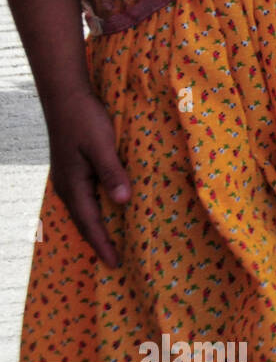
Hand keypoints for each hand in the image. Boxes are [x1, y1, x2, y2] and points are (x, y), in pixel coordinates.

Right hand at [45, 89, 130, 266]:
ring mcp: (68, 178)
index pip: (90, 224)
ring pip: (83, 211)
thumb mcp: (101, 145)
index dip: (103, 244)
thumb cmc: (85, 119)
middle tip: (115, 261)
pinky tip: (105, 209)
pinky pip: (84, 198)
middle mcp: (67, 187)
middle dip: (99, 242)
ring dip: (96, 227)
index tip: (115, 264)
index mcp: (73, 186)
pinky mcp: (72, 169)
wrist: (65, 97)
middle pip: (84, 222)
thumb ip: (111, 172)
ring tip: (111, 242)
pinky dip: (94, 210)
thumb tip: (123, 201)